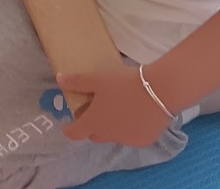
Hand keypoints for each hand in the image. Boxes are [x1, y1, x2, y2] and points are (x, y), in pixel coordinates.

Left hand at [57, 67, 176, 146]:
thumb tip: (59, 80)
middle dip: (92, 125)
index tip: (68, 126)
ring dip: (111, 127)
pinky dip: (129, 128)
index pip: (75, 133)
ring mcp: (127, 140)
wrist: (160, 91)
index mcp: (94, 122)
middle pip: (94, 134)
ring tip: (119, 109)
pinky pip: (131, 136)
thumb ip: (77, 82)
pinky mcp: (144, 140)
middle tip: (96, 109)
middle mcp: (109, 135)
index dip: (70, 130)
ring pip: (114, 136)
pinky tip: (136, 114)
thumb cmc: (124, 84)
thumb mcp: (98, 79)